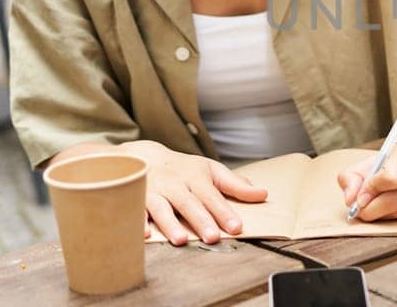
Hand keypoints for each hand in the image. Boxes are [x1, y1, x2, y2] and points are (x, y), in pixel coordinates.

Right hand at [116, 140, 266, 244]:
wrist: (143, 156)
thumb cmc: (183, 169)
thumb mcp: (210, 170)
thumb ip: (235, 185)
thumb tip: (262, 194)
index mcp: (195, 176)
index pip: (212, 195)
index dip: (223, 212)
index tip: (235, 227)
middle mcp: (174, 183)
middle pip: (188, 202)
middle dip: (200, 220)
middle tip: (212, 238)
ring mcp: (153, 191)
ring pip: (161, 208)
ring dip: (170, 224)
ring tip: (181, 240)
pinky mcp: (134, 199)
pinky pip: (134, 211)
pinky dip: (137, 222)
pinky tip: (144, 235)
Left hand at [336, 138, 396, 221]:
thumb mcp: (374, 161)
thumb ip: (353, 176)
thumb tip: (349, 199)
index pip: (390, 178)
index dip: (370, 192)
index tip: (359, 198)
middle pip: (395, 199)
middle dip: (373, 210)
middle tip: (361, 212)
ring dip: (385, 214)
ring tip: (377, 208)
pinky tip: (395, 207)